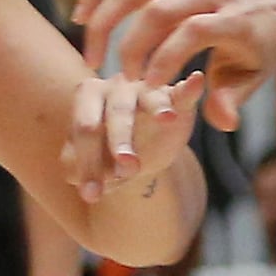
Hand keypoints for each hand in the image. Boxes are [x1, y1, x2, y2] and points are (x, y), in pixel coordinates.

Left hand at [61, 62, 202, 201]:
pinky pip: (182, 91)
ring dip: (156, 109)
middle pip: (116, 113)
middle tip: (127, 169)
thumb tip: (80, 183)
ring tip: (165, 118)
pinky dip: (189, 87)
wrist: (141, 152)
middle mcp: (115, 86)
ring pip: (149, 99)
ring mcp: (146, 88)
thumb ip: (82, 171)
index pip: (84, 129)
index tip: (93, 195)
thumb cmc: (109, 154)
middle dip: (120, 141)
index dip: (88, 162)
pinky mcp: (175, 97)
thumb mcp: (94, 165)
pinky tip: (195, 80)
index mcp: (87, 98)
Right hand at [73, 0, 275, 128]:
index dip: (167, 59)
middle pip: (156, 7)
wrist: (268, 9)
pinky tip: (80, 18)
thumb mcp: (253, 79)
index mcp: (234, 17)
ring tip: (91, 58)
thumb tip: (222, 122)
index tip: (149, 90)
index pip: (194, 31)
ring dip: (103, 21)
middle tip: (118, 82)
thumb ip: (233, 99)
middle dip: (130, 47)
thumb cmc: (257, 53)